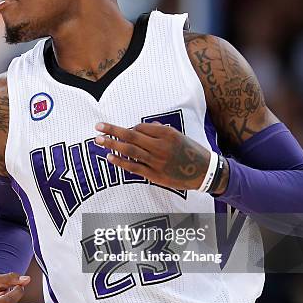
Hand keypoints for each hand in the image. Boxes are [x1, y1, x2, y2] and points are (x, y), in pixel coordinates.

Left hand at [95, 121, 211, 190]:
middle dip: (112, 130)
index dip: (130, 128)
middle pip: (131, 136)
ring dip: (112, 144)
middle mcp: (160, 146)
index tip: (125, 131)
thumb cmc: (191, 151)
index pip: (141, 127)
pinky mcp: (155, 175)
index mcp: (167, 133)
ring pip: (130, 151)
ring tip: (98, 140)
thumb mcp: (178, 135)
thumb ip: (159, 131)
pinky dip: (121, 162)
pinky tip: (110, 157)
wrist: (204, 172)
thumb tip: (141, 127)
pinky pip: (134, 167)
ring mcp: (156, 161)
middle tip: (98, 126)